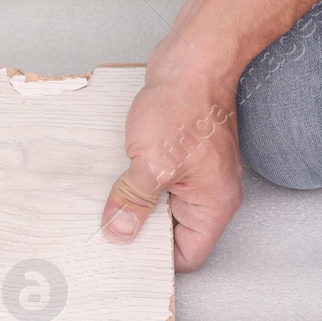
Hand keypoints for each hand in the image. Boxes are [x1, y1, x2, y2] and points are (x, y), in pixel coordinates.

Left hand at [102, 54, 243, 271]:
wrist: (192, 60)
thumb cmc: (185, 105)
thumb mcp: (151, 162)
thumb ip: (134, 201)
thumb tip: (119, 232)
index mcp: (214, 204)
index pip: (189, 255)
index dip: (158, 260)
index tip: (125, 258)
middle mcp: (210, 193)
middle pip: (175, 233)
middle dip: (142, 233)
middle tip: (107, 236)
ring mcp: (196, 173)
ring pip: (163, 206)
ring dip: (137, 206)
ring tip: (106, 209)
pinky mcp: (182, 154)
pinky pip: (158, 182)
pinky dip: (137, 183)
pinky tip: (113, 182)